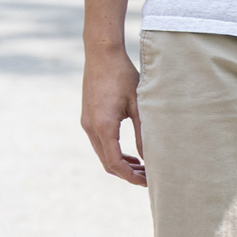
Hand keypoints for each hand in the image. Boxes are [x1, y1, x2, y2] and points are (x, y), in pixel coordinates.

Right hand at [82, 47, 145, 185]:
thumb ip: (143, 133)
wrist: (101, 54)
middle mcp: (91, 127)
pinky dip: (113, 152)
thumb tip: (149, 157)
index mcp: (104, 126)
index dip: (131, 177)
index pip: (115, 163)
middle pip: (107, 163)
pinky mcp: (87, 117)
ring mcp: (87, 123)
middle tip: (147, 177)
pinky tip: (129, 153)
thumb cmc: (123, 75)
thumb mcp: (138, 104)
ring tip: (141, 167)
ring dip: (120, 164)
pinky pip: (99, 143)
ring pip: (102, 154)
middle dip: (126, 174)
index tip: (147, 181)